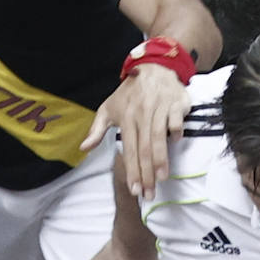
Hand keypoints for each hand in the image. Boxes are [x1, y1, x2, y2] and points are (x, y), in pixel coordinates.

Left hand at [80, 62, 188, 199]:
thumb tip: (83, 148)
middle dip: (146, 173)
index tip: (134, 190)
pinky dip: (176, 131)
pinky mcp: (176, 103)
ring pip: (159, 137)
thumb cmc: (130, 92)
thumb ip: (97, 130)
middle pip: (144, 148)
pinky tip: (176, 143)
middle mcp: (142, 114)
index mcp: (126, 118)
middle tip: (149, 194)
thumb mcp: (109, 108)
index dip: (132, 171)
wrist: (154, 66)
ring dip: (161, 159)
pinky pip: (175, 120)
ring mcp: (159, 108)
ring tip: (162, 178)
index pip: (129, 149)